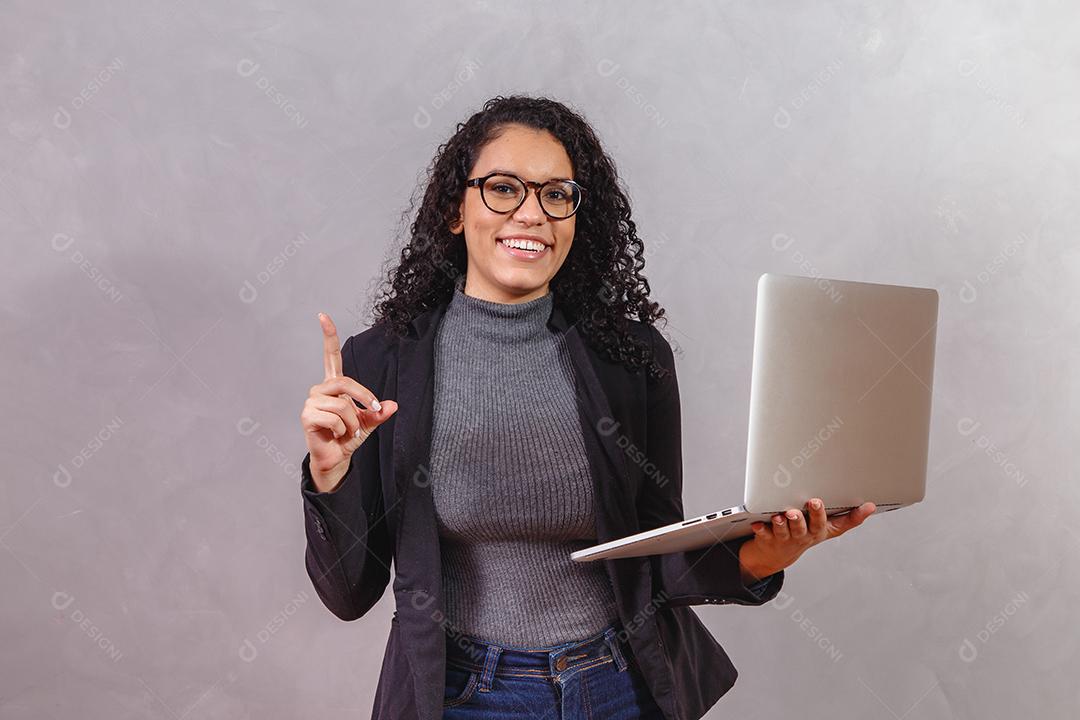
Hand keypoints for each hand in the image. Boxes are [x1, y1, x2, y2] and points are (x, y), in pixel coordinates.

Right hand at [299, 312, 397, 491]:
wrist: (336, 458)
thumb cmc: (349, 436)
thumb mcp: (369, 422)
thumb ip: (379, 413)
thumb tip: (393, 406)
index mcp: (334, 385)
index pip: (330, 356)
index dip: (328, 336)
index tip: (322, 315)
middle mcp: (320, 389)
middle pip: (345, 382)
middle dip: (364, 397)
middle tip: (373, 411)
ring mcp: (311, 402)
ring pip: (342, 404)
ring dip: (352, 421)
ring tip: (347, 431)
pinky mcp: (307, 416)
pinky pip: (334, 417)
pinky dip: (342, 429)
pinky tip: (336, 435)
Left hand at [738, 498, 875, 582]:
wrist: (776, 555)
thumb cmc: (804, 534)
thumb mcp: (828, 528)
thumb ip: (848, 518)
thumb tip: (872, 506)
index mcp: (819, 531)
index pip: (835, 524)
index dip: (851, 517)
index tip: (860, 504)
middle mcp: (803, 535)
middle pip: (808, 526)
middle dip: (812, 514)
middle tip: (813, 501)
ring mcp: (785, 538)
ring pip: (786, 530)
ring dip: (785, 523)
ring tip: (784, 514)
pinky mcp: (767, 538)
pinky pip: (764, 534)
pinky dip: (761, 528)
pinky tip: (759, 523)